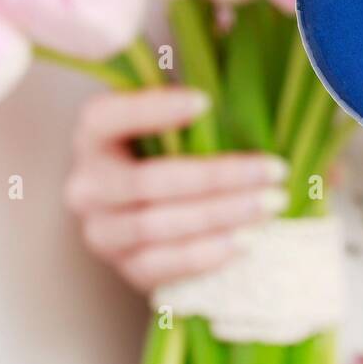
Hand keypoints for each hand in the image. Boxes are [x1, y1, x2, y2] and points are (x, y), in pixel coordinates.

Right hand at [64, 88, 287, 292]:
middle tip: (274, 169)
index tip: (205, 101)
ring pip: (156, 226)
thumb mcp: (173, 124)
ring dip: (221, 215)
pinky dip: (207, 254)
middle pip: (147, 182)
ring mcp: (102, 232)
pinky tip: (247, 239)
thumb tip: (233, 95)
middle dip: (218, 176)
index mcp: (93, 137)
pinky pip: (162, 266)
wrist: (155, 215)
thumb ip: (192, 109)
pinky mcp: (126, 268)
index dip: (151, 109)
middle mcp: (87, 186)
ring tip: (271, 203)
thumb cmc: (173, 154)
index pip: (106, 118)